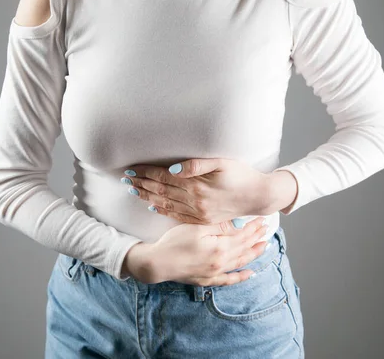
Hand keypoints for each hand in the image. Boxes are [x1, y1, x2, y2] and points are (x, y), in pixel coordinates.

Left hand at [121, 158, 273, 223]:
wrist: (258, 197)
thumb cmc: (242, 175)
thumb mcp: (222, 164)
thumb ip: (196, 165)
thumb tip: (171, 169)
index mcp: (196, 186)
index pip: (163, 177)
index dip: (146, 173)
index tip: (131, 169)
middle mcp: (194, 201)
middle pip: (161, 191)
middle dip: (141, 184)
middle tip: (125, 179)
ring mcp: (197, 213)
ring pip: (165, 204)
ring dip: (147, 197)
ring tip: (133, 190)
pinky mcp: (202, 219)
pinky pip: (176, 216)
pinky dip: (162, 210)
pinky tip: (152, 206)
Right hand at [121, 216, 269, 285]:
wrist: (158, 262)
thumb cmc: (174, 242)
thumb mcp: (196, 227)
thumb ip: (219, 226)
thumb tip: (237, 225)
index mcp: (220, 247)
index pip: (243, 236)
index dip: (253, 228)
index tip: (262, 221)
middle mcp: (221, 262)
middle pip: (244, 248)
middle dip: (257, 238)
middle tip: (266, 230)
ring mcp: (215, 273)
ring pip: (240, 263)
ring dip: (253, 254)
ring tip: (264, 247)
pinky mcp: (208, 280)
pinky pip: (229, 280)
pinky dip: (241, 277)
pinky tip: (250, 273)